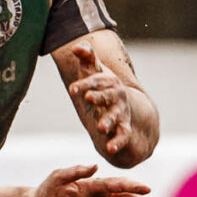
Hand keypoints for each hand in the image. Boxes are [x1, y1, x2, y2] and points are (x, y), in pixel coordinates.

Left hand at [66, 46, 144, 160]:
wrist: (123, 105)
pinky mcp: (123, 128)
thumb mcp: (94, 71)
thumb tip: (77, 47)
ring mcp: (121, 112)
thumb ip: (87, 58)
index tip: (72, 90)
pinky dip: (117, 142)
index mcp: (107, 82)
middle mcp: (116, 96)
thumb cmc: (102, 85)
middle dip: (98, 96)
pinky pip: (122, 135)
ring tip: (101, 128)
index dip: (84, 84)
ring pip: (115, 117)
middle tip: (88, 98)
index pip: (95, 81)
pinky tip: (110, 149)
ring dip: (108, 121)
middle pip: (107, 96)